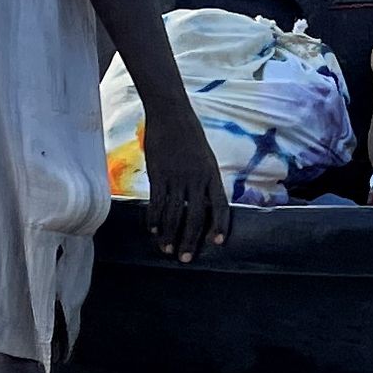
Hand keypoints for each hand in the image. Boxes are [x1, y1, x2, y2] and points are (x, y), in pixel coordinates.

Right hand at [143, 103, 232, 260]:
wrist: (170, 114)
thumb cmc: (189, 135)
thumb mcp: (205, 157)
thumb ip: (205, 180)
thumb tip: (203, 203)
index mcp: (212, 174)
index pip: (220, 206)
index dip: (219, 225)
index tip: (217, 243)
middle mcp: (196, 179)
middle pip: (194, 216)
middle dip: (190, 240)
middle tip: (186, 258)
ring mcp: (176, 177)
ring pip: (173, 213)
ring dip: (169, 234)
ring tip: (166, 249)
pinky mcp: (158, 174)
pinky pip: (156, 202)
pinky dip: (153, 218)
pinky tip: (152, 230)